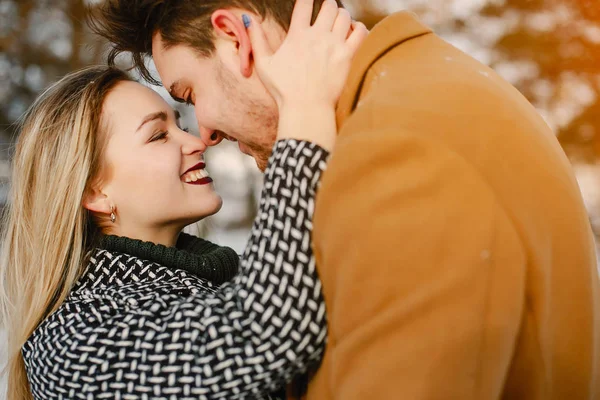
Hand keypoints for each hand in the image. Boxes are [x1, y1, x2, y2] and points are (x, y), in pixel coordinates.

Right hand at [245, 0, 367, 110]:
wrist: (306, 108)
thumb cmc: (283, 90)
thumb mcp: (263, 64)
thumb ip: (256, 39)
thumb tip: (249, 20)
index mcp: (297, 35)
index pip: (305, 3)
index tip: (307, 2)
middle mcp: (317, 36)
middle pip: (329, 5)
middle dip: (327, 5)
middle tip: (325, 13)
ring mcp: (334, 45)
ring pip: (344, 15)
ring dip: (341, 15)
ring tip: (338, 23)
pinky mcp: (347, 56)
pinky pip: (360, 32)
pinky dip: (358, 27)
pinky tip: (353, 32)